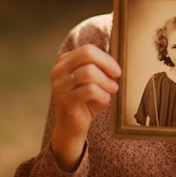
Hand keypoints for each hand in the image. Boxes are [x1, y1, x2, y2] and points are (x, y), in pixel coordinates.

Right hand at [49, 44, 121, 170]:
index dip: (106, 58)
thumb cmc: (86, 100)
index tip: (116, 70)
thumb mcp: (93, 80)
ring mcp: (59, 85)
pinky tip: (104, 100)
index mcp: (64, 61)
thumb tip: (116, 58)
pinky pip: (90, 90)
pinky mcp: (65, 101)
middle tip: (117, 77)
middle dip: (107, 64)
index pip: (87, 49)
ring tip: (112, 90)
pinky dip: (103, 95)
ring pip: (89, 72)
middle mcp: (58, 71)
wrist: (72, 127)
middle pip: (87, 54)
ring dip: (106, 82)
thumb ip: (99, 67)